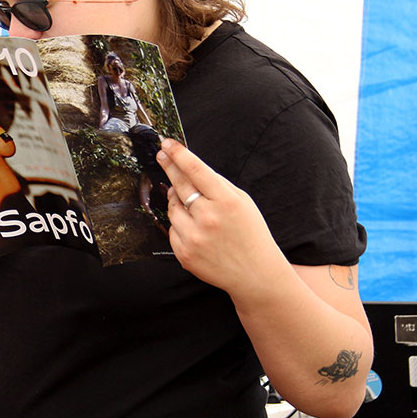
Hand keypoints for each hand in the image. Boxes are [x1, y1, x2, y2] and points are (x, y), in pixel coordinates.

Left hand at [156, 139, 284, 295]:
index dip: (178, 154)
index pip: (196, 170)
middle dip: (169, 166)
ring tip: (193, 206)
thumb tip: (186, 170)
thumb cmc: (250, 233)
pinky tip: (195, 229)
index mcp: (226, 201)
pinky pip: (171, 229)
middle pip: (179, 184)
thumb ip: (216, 185)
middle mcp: (208, 218)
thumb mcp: (242, 202)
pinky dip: (179, 224)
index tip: (166, 143)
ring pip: (172, 207)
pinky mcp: (184, 253)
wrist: (255, 274)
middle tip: (161, 154)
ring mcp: (194, 237)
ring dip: (176, 201)